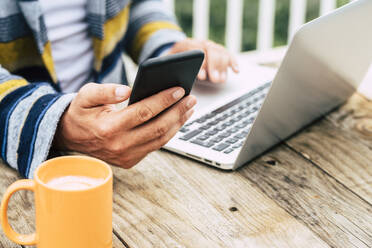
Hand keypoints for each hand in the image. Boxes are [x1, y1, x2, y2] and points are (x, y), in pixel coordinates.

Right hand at [54, 83, 195, 167]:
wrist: (71, 137)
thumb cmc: (81, 112)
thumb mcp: (85, 95)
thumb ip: (104, 91)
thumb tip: (127, 90)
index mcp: (108, 128)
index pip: (143, 112)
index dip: (163, 100)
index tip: (179, 89)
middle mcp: (119, 145)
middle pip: (158, 127)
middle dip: (178, 111)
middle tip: (192, 98)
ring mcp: (126, 156)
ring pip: (161, 139)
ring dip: (178, 123)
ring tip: (189, 108)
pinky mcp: (130, 161)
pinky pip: (155, 146)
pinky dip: (169, 132)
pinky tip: (178, 120)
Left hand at [169, 38, 238, 82]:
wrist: (176, 54)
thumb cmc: (171, 65)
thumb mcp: (166, 66)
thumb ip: (169, 69)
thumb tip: (172, 78)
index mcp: (184, 45)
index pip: (194, 50)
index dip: (199, 63)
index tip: (201, 76)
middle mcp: (199, 42)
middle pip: (210, 49)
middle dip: (213, 65)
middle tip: (214, 79)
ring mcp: (209, 46)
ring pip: (220, 51)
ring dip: (222, 66)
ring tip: (220, 80)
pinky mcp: (218, 51)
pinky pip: (227, 54)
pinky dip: (233, 62)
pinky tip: (236, 71)